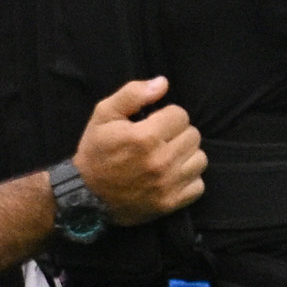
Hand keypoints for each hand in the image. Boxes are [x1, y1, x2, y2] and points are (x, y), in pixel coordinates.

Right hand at [69, 78, 205, 225]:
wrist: (86, 194)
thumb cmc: (96, 151)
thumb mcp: (104, 115)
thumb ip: (133, 94)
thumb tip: (163, 83)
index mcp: (144, 137)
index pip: (181, 115)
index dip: (167, 116)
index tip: (153, 124)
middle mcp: (160, 161)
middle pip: (193, 135)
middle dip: (178, 133)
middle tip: (160, 140)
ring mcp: (168, 185)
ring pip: (200, 159)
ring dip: (186, 155)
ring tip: (167, 156)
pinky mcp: (171, 203)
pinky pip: (199, 185)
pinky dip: (189, 179)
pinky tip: (172, 175)